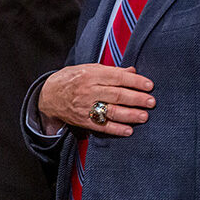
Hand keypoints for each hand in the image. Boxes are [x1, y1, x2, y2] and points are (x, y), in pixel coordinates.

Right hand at [38, 64, 154, 136]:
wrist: (48, 96)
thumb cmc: (71, 79)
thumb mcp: (88, 69)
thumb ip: (110, 71)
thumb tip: (132, 70)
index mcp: (90, 74)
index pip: (117, 77)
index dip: (135, 81)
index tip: (149, 85)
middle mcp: (87, 90)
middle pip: (117, 94)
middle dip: (136, 98)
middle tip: (151, 102)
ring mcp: (85, 106)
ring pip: (111, 111)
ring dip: (130, 114)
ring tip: (144, 116)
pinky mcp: (82, 120)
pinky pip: (101, 126)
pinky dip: (116, 129)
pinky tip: (129, 130)